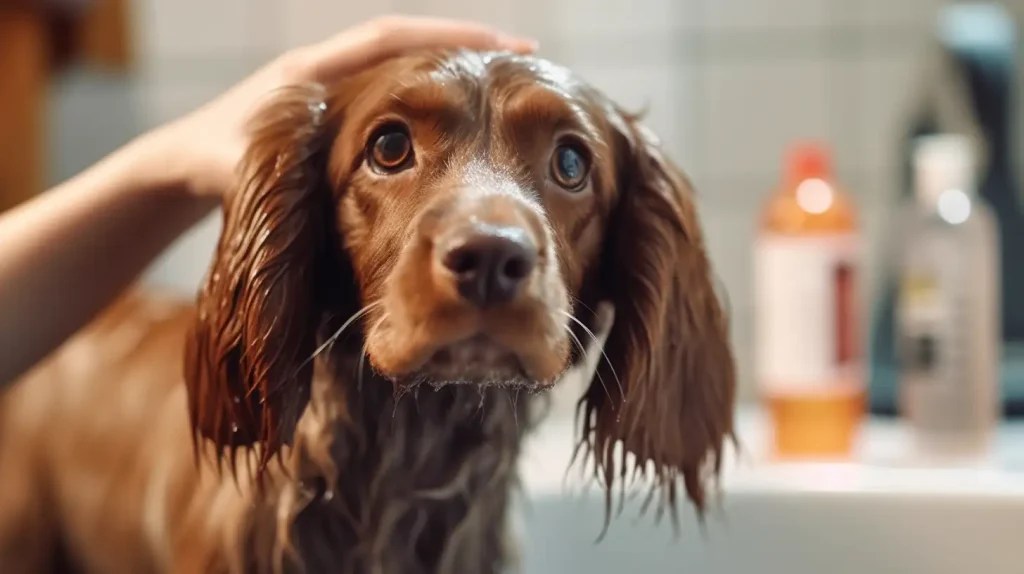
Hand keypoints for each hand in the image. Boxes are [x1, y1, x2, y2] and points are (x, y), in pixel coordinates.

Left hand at [139, 15, 536, 200]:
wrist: (176, 163)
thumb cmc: (207, 164)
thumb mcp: (239, 169)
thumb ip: (274, 170)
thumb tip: (322, 183)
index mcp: (312, 73)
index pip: (390, 41)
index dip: (448, 39)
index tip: (505, 45)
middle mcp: (328, 70)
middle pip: (409, 44)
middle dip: (467, 47)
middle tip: (527, 59)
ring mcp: (334, 87)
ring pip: (405, 68)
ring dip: (452, 70)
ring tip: (506, 84)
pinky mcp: (337, 109)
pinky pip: (395, 95)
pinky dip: (431, 101)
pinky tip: (463, 120)